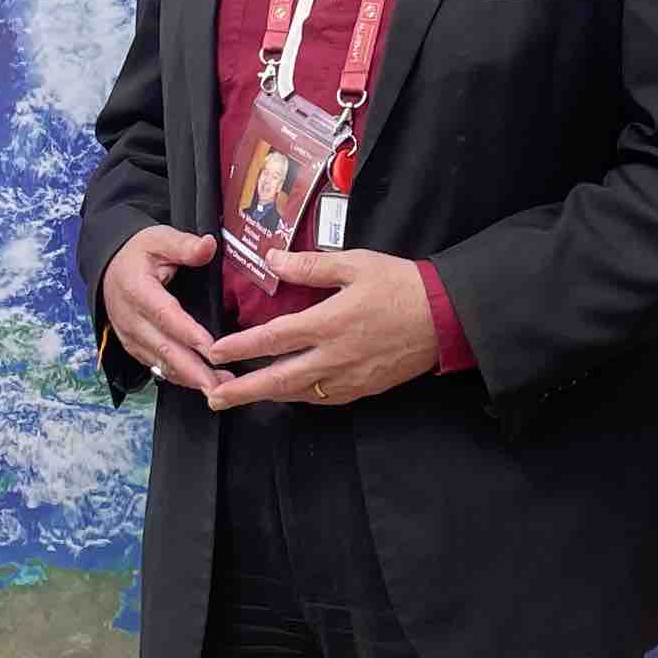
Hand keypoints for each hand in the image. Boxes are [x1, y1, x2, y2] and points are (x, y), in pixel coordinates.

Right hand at [100, 224, 219, 390]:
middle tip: (220, 384)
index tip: (211, 349)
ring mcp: (129, 336)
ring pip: (159, 362)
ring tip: (219, 388)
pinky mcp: (133, 346)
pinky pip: (155, 366)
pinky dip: (177, 377)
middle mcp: (129, 317)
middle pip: (163, 347)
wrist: (109, 266)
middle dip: (193, 369)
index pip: (164, 315)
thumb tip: (208, 246)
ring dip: (189, 378)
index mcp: (136, 289)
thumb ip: (184, 245)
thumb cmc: (138, 253)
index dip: (188, 334)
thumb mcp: (159, 238)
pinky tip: (199, 384)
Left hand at [203, 248, 441, 411]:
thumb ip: (308, 267)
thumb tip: (271, 259)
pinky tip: (287, 394)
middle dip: (242, 391)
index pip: (272, 339)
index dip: (239, 347)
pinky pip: (322, 398)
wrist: (444, 317)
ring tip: (240, 397)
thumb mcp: (354, 264)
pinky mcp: (362, 389)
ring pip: (298, 394)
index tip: (214, 351)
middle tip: (213, 397)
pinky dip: (299, 397)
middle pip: (278, 380)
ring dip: (267, 397)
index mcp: (328, 323)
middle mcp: (333, 357)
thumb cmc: (399, 285)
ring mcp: (348, 378)